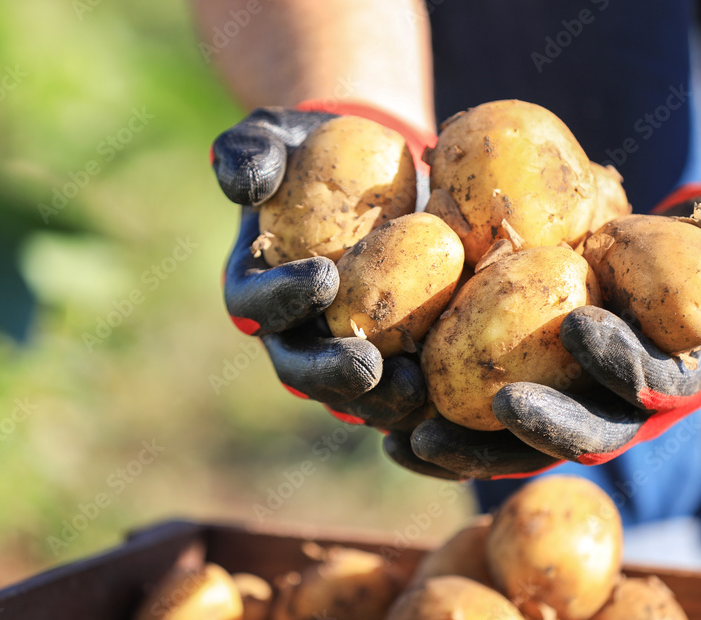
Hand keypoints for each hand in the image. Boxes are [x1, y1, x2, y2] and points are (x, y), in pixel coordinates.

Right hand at [214, 103, 433, 425]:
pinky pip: (397, 390)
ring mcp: (338, 352)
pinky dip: (421, 401)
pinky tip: (452, 397)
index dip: (282, 299)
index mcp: (258, 287)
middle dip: (330, 373)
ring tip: (417, 391)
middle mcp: (293, 331)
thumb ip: (250, 152)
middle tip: (367, 366)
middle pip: (300, 368)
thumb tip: (248, 185)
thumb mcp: (276, 138)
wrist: (366, 174)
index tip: (324, 277)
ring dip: (380, 400)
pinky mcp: (386, 359)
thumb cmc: (312, 154)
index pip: (255, 307)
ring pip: (349, 394)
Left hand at [398, 183, 700, 478]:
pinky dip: (433, 436)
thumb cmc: (687, 264)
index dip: (620, 361)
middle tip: (496, 402)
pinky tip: (388, 431)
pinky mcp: (503, 409)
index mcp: (659, 383)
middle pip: (571, 434)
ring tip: (413, 435)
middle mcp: (604, 414)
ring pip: (508, 447)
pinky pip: (467, 431)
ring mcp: (551, 417)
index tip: (582, 324)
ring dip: (464, 449)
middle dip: (536, 425)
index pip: (643, 384)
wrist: (633, 283)